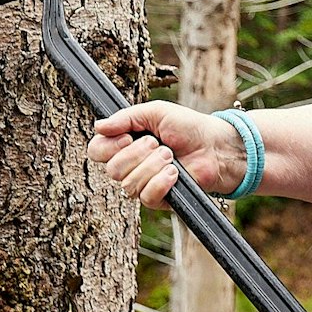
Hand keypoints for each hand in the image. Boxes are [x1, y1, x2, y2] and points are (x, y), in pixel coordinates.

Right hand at [87, 101, 242, 207]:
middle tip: (158, 144)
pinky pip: (146, 197)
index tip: (128, 137)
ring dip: (153, 166)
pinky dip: (161, 182)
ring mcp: (143, 183)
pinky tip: (175, 173)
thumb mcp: (156, 112)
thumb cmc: (188, 127)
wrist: (215, 146)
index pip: (96, 151)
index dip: (109, 146)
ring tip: (171, 156)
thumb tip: (99, 126)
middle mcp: (130, 165)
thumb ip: (126, 117)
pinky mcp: (158, 199)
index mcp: (125, 143)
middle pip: (112, 170)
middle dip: (138, 154)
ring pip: (129, 184)